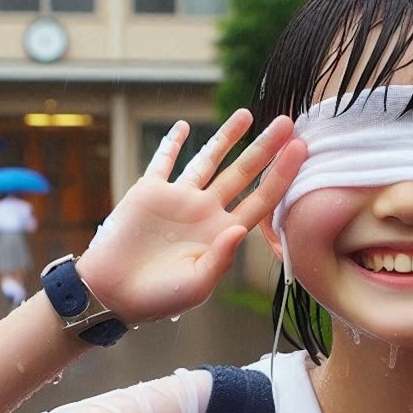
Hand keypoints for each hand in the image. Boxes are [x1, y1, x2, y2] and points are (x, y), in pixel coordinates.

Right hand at [76, 109, 306, 324]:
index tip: (299, 150)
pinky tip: (184, 126)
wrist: (112, 294)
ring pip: (208, 161)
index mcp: (221, 235)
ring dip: (226, 137)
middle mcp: (205, 213)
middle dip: (264, 148)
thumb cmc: (158, 298)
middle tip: (287, 122)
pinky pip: (163, 162)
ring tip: (246, 114)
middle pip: (242, 173)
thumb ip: (219, 258)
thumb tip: (238, 230)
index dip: (281, 176)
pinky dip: (172, 144)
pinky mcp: (149, 193)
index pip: (260, 200)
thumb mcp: (196, 285)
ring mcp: (178, 200)